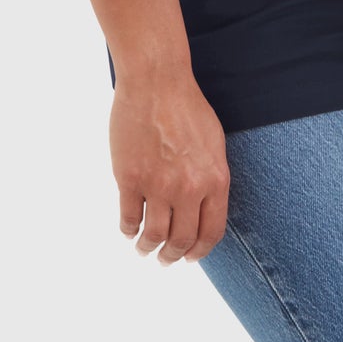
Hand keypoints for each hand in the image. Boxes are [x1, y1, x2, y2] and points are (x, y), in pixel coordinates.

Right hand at [110, 71, 229, 264]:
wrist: (157, 82)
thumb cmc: (187, 108)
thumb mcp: (213, 144)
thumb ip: (210, 178)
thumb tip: (204, 210)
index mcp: (215, 179)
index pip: (211, 232)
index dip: (200, 251)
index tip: (190, 257)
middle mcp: (189, 187)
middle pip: (181, 240)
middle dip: (172, 256)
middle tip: (165, 259)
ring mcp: (158, 185)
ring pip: (153, 236)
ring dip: (147, 248)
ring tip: (144, 248)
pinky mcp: (129, 179)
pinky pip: (128, 219)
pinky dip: (128, 230)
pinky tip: (128, 228)